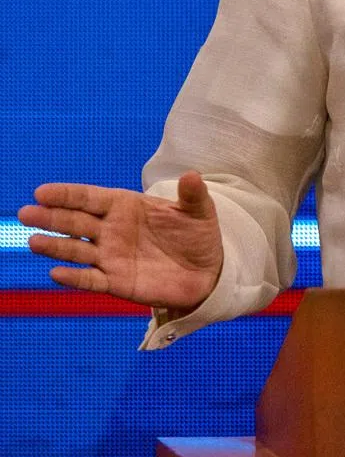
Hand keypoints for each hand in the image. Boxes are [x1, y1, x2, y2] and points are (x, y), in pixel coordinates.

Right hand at [18, 172, 222, 312]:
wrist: (206, 272)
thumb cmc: (197, 235)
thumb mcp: (200, 212)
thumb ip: (193, 195)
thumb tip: (192, 175)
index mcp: (127, 207)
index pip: (91, 198)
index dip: (67, 194)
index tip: (42, 192)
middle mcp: (113, 230)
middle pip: (76, 222)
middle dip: (51, 217)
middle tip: (26, 213)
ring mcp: (111, 256)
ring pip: (76, 251)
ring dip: (55, 247)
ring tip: (34, 242)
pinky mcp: (116, 282)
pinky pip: (91, 280)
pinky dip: (75, 278)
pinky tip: (57, 273)